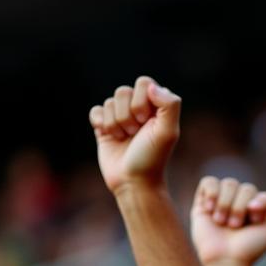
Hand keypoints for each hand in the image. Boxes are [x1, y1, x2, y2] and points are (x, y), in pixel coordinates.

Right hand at [89, 76, 181, 194]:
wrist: (133, 182)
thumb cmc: (152, 158)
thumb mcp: (168, 132)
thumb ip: (169, 105)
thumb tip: (151, 87)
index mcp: (156, 107)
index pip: (144, 83)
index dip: (141, 101)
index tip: (145, 123)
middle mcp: (138, 109)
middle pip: (123, 91)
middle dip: (127, 114)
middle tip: (135, 134)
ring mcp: (120, 117)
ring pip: (109, 102)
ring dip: (116, 123)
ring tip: (125, 139)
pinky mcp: (104, 127)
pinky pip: (96, 110)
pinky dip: (100, 123)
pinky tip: (110, 136)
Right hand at [191, 177, 265, 265]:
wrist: (226, 261)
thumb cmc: (249, 250)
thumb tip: (251, 198)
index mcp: (257, 207)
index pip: (261, 194)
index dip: (258, 205)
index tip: (254, 222)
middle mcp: (240, 202)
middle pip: (246, 188)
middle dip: (241, 208)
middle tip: (234, 226)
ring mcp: (222, 201)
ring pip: (229, 183)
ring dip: (226, 204)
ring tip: (221, 222)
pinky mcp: (203, 202)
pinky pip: (209, 181)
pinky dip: (212, 193)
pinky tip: (210, 209)